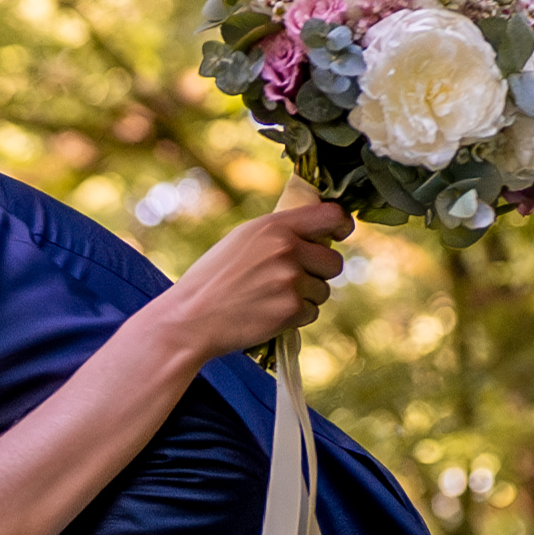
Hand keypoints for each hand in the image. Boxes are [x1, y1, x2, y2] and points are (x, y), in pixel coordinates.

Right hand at [159, 193, 353, 359]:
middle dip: (319, 273)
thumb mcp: (242, 240)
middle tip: (290, 280)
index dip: (342, 226)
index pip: (331, 216)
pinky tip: (267, 313)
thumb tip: (318, 233)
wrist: (191, 318)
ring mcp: (291, 280)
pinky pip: (312, 313)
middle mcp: (286, 249)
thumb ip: (279, 233)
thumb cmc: (213, 279)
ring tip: (270, 298)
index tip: (339, 235)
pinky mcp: (291, 310)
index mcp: (274, 226)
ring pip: (323, 290)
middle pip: (333, 262)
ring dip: (304, 297)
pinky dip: (295, 317)